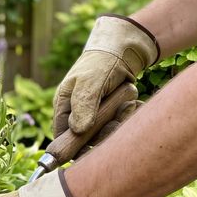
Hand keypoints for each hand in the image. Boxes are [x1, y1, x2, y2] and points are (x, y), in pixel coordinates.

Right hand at [53, 15, 157, 141]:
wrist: (124, 51)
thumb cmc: (102, 62)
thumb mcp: (90, 81)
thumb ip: (83, 104)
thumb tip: (78, 131)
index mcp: (64, 106)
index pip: (62, 136)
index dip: (74, 146)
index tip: (91, 146)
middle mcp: (77, 114)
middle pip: (87, 139)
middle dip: (105, 130)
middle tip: (119, 114)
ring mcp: (95, 116)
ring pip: (105, 134)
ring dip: (120, 121)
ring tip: (129, 103)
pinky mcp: (111, 115)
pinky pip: (119, 126)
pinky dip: (129, 117)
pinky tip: (135, 104)